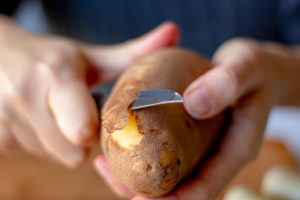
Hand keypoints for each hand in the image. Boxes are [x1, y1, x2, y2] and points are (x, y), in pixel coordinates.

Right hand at [0, 16, 179, 166]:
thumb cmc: (51, 57)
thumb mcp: (92, 56)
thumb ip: (134, 53)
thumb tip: (175, 33)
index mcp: (55, 73)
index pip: (82, 129)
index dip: (96, 132)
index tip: (98, 120)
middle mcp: (25, 94)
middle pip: (71, 153)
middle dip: (80, 140)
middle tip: (77, 115)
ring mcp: (4, 116)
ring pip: (51, 154)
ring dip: (60, 141)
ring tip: (56, 113)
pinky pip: (31, 153)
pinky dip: (39, 142)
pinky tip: (38, 119)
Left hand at [94, 38, 285, 198]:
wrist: (253, 69)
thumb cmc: (254, 68)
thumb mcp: (247, 66)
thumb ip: (226, 82)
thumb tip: (193, 104)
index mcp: (237, 148)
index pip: (207, 186)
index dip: (175, 199)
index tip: (139, 199)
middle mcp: (219, 155)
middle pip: (184, 187)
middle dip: (148, 192)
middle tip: (113, 179)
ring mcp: (204, 148)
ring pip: (171, 174)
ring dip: (140, 176)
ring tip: (105, 164)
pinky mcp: (192, 137)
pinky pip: (167, 153)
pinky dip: (143, 153)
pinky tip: (118, 140)